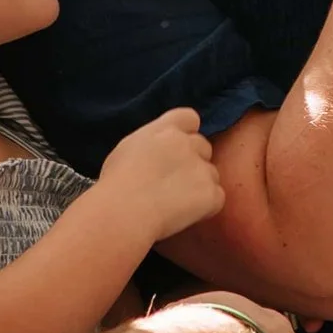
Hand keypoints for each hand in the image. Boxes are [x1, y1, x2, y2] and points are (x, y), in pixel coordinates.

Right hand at [95, 106, 226, 245]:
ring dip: (200, 185)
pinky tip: (185, 214)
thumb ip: (151, 143)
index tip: (179, 148)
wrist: (124, 211)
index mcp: (165, 129)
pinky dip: (206, 207)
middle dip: (194, 161)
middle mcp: (187, 143)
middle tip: (174, 182)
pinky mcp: (211, 193)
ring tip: (176, 202)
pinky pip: (217, 198)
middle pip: (203, 147)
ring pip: (211, 173)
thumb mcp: (128, 148)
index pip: (190, 117)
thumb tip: (159, 151)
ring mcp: (201, 167)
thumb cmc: (115, 184)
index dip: (187, 132)